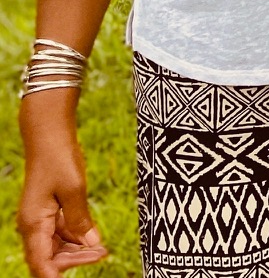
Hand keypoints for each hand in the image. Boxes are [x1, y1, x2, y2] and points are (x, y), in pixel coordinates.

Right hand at [16, 100, 106, 276]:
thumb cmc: (60, 159)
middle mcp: (33, 225)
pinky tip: (93, 237)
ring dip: (77, 250)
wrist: (50, 136)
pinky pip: (60, 233)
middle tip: (103, 255)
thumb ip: (81, 220)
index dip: (56, 277)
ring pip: (56, 247)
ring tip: (103, 250)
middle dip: (75, 261)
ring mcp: (39, 219)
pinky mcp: (48, 211)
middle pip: (49, 258)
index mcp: (34, 224)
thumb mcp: (75, 190)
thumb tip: (92, 246)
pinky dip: (75, 237)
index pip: (41, 264)